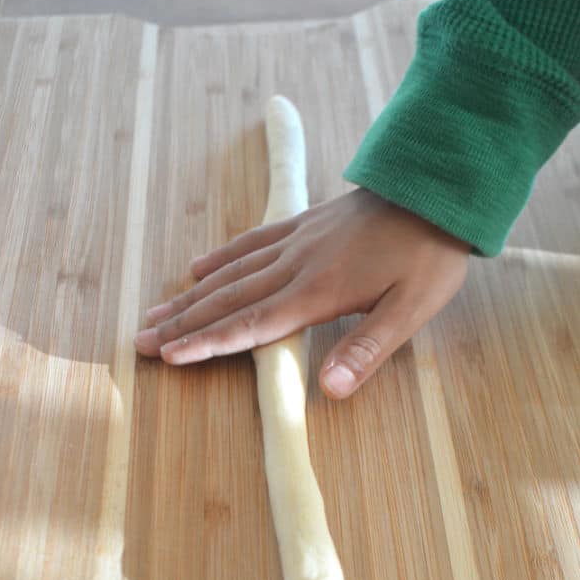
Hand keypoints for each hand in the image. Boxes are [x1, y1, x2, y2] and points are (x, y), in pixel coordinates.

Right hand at [135, 188, 469, 398]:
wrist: (437, 188)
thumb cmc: (428, 255)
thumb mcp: (409, 310)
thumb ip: (367, 350)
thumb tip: (330, 391)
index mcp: (317, 292)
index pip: (251, 325)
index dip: (209, 343)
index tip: (171, 356)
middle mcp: (295, 266)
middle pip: (228, 300)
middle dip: (183, 324)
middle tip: (142, 341)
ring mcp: (295, 241)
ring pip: (231, 273)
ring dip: (190, 296)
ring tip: (155, 311)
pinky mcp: (303, 224)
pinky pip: (251, 241)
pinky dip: (221, 256)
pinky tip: (198, 266)